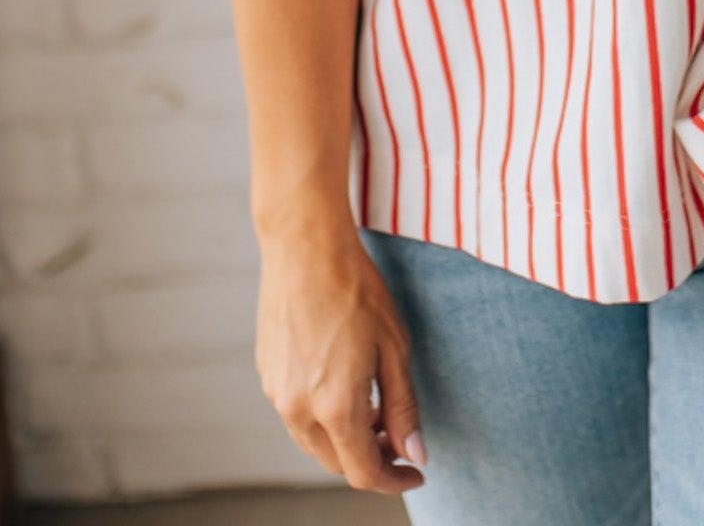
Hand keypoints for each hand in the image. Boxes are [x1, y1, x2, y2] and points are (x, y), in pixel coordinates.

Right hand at [255, 225, 426, 495]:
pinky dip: (322, 416)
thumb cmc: (356, 289)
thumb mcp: (394, 346)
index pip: (363, 473)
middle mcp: (298, 409)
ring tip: (374, 408)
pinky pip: (296, 413)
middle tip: (398, 436)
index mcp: (334, 406)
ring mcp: (276, 393)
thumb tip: (415, 455)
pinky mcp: (266, 374)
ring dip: (345, 438)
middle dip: (370, 458)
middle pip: (336, 463)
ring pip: (313, 441)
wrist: (305, 246)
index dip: (392, 480)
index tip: (415, 472)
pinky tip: (343, 383)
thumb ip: (403, 407)